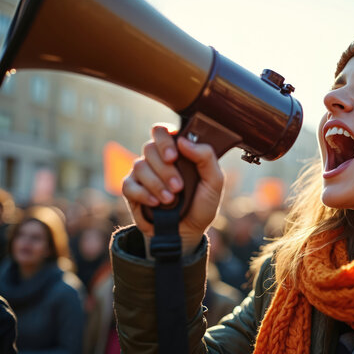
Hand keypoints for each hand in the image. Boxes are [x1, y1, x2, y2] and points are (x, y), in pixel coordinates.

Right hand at [122, 125, 223, 255]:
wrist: (187, 233)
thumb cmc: (202, 205)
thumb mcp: (214, 182)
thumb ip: (206, 157)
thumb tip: (183, 140)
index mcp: (178, 152)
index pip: (162, 131)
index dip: (164, 140)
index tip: (174, 157)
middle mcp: (158, 159)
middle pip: (149, 147)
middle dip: (165, 169)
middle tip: (179, 186)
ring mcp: (143, 173)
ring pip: (139, 165)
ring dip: (157, 184)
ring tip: (171, 200)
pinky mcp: (131, 190)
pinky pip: (129, 184)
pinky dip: (143, 194)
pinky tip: (156, 203)